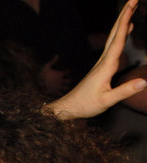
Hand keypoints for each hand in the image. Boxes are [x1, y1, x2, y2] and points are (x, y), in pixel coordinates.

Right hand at [39, 55, 70, 95]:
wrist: (37, 82)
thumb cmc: (42, 74)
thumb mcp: (47, 66)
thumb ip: (53, 61)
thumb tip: (57, 54)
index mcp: (60, 74)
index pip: (68, 72)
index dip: (68, 70)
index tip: (67, 70)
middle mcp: (61, 81)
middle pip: (69, 80)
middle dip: (69, 79)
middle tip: (68, 79)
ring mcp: (58, 86)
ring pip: (66, 87)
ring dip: (67, 86)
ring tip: (66, 85)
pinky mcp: (54, 91)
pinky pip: (60, 93)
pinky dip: (61, 92)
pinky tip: (61, 91)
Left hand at [48, 0, 146, 118]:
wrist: (69, 107)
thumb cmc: (86, 105)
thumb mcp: (107, 100)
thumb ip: (125, 91)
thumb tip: (144, 81)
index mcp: (106, 66)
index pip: (118, 40)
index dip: (126, 22)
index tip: (131, 6)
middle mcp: (103, 60)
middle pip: (115, 33)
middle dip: (124, 15)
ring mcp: (102, 62)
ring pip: (114, 37)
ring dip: (123, 21)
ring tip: (132, 8)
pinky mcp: (102, 66)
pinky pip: (114, 44)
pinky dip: (121, 33)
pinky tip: (127, 29)